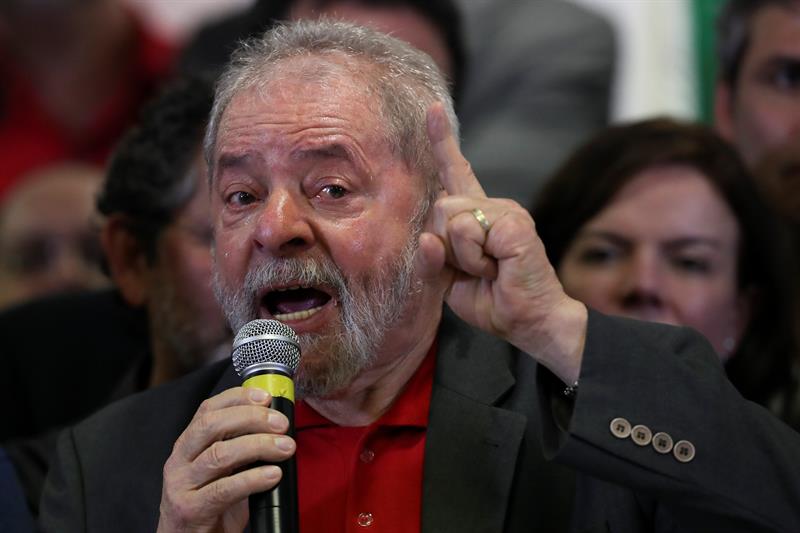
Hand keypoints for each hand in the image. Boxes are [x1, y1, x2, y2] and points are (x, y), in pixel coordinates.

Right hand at [157, 387, 294, 532]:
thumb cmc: (208, 506)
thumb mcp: (222, 470)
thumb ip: (239, 448)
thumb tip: (276, 427)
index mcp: (188, 445)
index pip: (208, 409)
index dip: (237, 398)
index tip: (265, 396)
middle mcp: (179, 460)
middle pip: (212, 426)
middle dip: (251, 418)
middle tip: (281, 423)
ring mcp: (181, 485)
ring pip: (219, 455)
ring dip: (258, 446)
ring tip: (285, 448)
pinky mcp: (190, 509)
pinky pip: (224, 489)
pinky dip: (252, 479)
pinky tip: (272, 475)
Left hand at [416, 103, 586, 382]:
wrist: (531, 322)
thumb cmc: (495, 301)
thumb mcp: (451, 281)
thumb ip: (435, 257)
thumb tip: (425, 238)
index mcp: (478, 216)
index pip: (456, 173)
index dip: (443, 143)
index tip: (433, 111)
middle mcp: (494, 206)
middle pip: (440, 207)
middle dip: (446, 247)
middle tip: (476, 270)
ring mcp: (508, 211)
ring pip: (451, 220)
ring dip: (462, 257)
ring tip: (489, 270)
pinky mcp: (515, 223)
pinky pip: (470, 233)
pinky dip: (476, 260)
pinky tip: (499, 268)